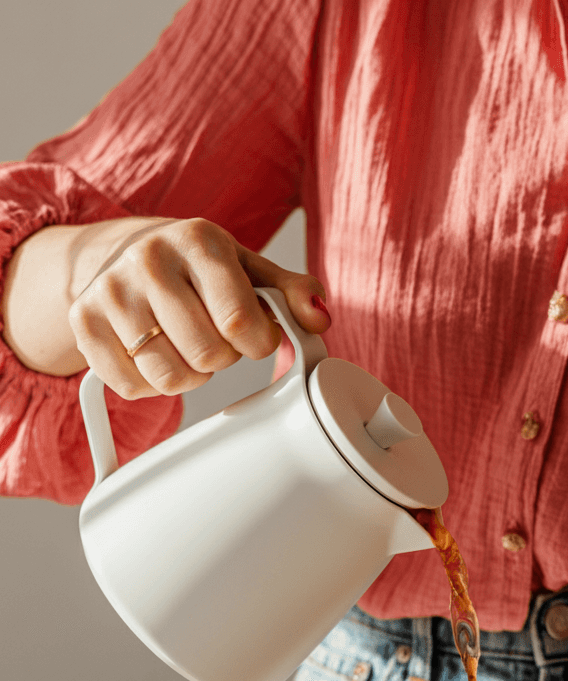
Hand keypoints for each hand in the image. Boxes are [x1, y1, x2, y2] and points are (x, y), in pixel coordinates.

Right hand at [22, 215, 328, 393]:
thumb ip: (291, 293)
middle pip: (207, 355)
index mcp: (198, 240)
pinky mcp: (83, 323)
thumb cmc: (194, 266)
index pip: (240, 322)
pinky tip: (155, 354)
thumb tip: (318, 317)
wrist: (118, 253)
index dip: (256, 344)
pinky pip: (133, 387)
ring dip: (189, 375)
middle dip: (222, 359)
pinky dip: (152, 385)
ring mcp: (110, 292)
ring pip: (170, 378)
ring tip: (185, 345)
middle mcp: (148, 260)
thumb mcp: (248, 269)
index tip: (253, 337)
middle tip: (213, 338)